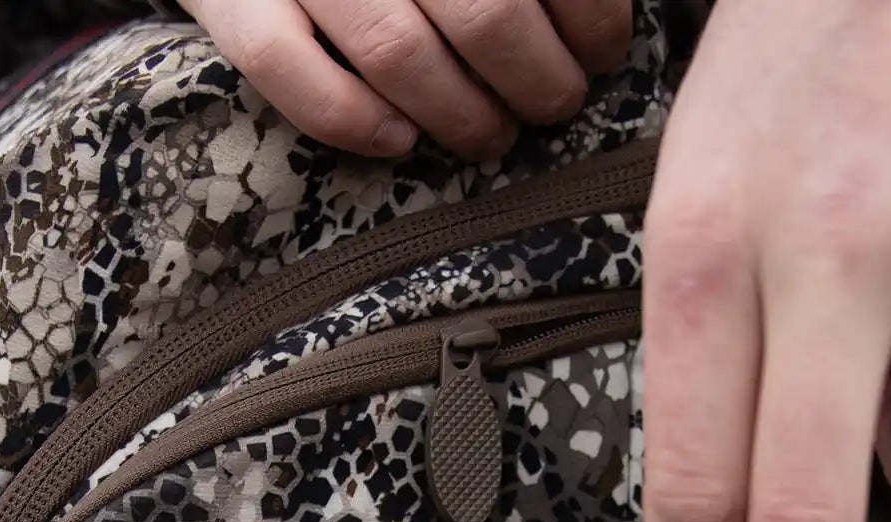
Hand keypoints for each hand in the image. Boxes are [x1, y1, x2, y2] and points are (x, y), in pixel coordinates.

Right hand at [182, 0, 634, 159]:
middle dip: (537, 75)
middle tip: (556, 101)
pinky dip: (351, 120)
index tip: (603, 47)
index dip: (587, 12)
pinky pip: (287, 68)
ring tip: (494, 134)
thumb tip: (595, 12)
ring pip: (395, 51)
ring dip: (461, 114)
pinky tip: (401, 140)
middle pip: (482, 9)